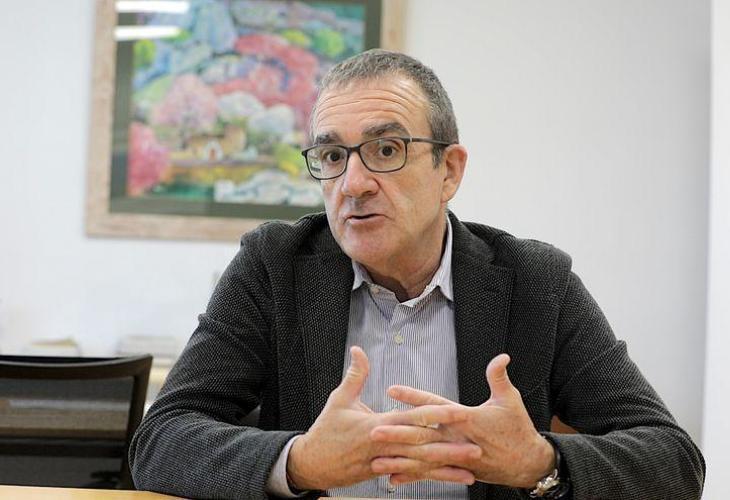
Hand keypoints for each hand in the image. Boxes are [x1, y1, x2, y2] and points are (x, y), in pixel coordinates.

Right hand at [287, 346, 481, 490]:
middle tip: (476, 447)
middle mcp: (384, 447)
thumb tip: (358, 350)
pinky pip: (412, 476)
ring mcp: (384, 464)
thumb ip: (355, 375)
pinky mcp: (384, 474)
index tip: (456, 412)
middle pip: (422, 447)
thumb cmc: (325, 431)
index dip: (434, 415)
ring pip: (420, 467)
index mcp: (376, 426)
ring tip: (471, 469)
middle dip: (449, 447)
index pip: (410, 419)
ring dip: (446, 468)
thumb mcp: (339, 400)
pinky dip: (432, 479)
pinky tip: (449, 479)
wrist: (311, 464)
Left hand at [372, 354, 554, 487]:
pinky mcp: (456, 469)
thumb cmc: (518, 431)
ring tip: (376, 459)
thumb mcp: (510, 400)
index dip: (414, 397)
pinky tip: (394, 477)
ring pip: (422, 458)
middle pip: (423, 435)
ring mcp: (456, 457)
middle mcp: (457, 439)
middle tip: (375, 430)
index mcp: (467, 419)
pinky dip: (413, 475)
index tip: (393, 390)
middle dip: (398, 433)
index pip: (436, 405)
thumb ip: (499, 377)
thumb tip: (502, 357)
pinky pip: (431, 473)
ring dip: (399, 459)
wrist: (528, 464)